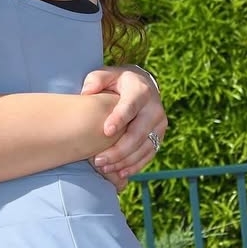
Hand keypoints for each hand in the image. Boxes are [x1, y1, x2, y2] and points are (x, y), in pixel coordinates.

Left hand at [80, 65, 166, 180]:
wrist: (142, 86)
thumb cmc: (117, 82)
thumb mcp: (106, 74)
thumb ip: (95, 80)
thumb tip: (86, 93)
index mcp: (140, 91)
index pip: (130, 106)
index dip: (119, 119)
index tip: (106, 131)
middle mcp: (154, 109)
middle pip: (138, 133)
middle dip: (118, 149)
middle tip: (98, 160)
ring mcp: (159, 125)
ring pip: (144, 148)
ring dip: (124, 161)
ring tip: (104, 168)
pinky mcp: (159, 137)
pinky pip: (149, 155)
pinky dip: (135, 165)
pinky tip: (120, 173)